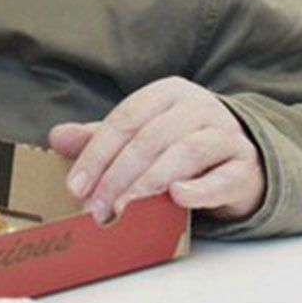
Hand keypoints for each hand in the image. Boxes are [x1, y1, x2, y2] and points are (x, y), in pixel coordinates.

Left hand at [48, 77, 265, 224]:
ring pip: (185, 152)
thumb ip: (100, 138)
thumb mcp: (140, 135)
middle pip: (151, 138)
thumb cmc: (180, 145)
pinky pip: (224, 177)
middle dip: (118, 176)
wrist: (242, 158)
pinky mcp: (245, 166)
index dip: (97, 153)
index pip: (126, 119)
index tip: (76, 187)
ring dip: (150, 183)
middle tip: (97, 209)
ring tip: (125, 209)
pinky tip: (178, 198)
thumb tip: (56, 137)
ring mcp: (226, 135)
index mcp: (167, 93)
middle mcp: (198, 107)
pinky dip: (200, 189)